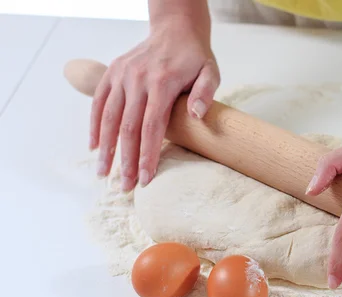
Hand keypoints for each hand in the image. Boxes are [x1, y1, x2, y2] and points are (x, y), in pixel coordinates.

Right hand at [90, 17, 219, 190]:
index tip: (145, 178)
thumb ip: (205, 93)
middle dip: (125, 160)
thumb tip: (197, 115)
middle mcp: (137, 80)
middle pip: (128, 128)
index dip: (147, 155)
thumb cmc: (194, 57)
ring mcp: (122, 76)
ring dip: (106, 148)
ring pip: (110, 118)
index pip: (152, 127)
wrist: (175, 29)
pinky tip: (95, 147)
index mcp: (161, 83)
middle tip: (125, 186)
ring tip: (104, 173)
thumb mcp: (210, 71)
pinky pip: (99, 102)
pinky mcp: (112, 73)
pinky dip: (95, 125)